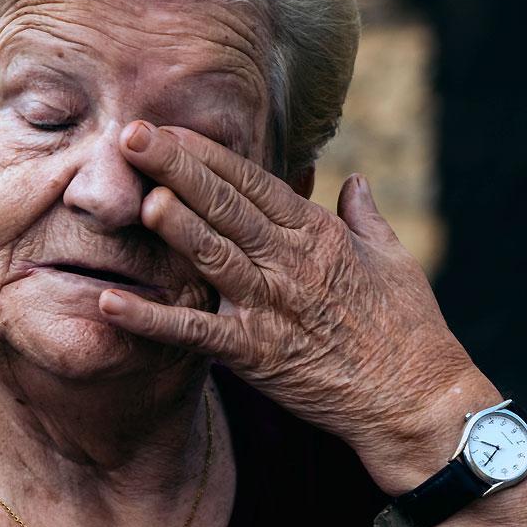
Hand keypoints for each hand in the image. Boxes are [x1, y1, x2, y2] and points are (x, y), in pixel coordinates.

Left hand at [98, 121, 497, 486]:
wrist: (414, 398)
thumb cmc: (410, 329)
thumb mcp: (394, 257)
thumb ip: (366, 214)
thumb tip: (353, 179)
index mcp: (318, 233)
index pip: (254, 180)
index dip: (209, 152)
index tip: (169, 127)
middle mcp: (292, 262)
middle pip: (224, 204)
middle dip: (176, 167)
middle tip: (130, 136)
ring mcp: (273, 307)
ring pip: (212, 253)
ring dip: (170, 224)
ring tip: (132, 195)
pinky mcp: (258, 354)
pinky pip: (195, 332)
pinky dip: (152, 317)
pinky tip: (111, 301)